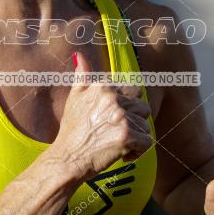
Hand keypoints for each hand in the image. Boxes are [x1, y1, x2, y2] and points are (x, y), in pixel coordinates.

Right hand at [52, 51, 153, 180]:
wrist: (66, 159)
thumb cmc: (71, 131)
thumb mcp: (74, 98)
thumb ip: (82, 75)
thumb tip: (79, 55)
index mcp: (103, 87)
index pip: (133, 92)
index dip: (125, 109)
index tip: (110, 120)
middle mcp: (113, 99)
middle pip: (143, 108)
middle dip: (133, 123)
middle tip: (114, 134)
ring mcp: (121, 117)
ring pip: (146, 126)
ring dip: (135, 138)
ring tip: (116, 144)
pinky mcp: (127, 136)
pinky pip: (147, 142)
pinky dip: (137, 152)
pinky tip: (122, 154)